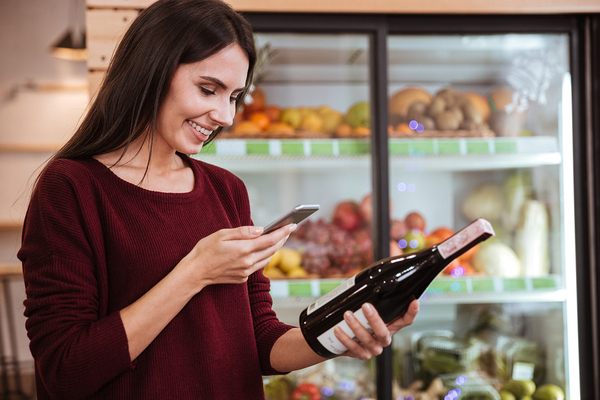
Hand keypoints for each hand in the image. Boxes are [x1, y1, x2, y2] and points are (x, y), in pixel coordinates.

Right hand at [178, 223, 295, 291]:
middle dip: (282, 239)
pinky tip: (262, 251)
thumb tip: (261, 230)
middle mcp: (247, 262)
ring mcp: (246, 272)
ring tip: (278, 239)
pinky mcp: (242, 278)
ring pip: (267, 259)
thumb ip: (243, 232)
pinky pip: (258, 266)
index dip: (283, 232)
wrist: (195, 272)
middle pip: (272, 250)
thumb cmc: (205, 250)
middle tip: (288, 230)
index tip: (292, 225)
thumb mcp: (222, 234)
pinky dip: (263, 257)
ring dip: (274, 249)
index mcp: (243, 249)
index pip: (270, 239)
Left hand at [334, 299, 418, 359]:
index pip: (406, 320)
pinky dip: (345, 339)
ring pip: (367, 340)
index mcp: (391, 326)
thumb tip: (363, 278)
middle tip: (365, 306)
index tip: (414, 301)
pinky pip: (354, 348)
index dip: (412, 312)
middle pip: (383, 332)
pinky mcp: (361, 354)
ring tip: (347, 315)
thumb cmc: (359, 318)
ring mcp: (373, 348)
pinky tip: (338, 329)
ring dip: (356, 327)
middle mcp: (384, 339)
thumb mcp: (367, 309)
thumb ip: (370, 297)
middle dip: (374, 319)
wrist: (344, 339)